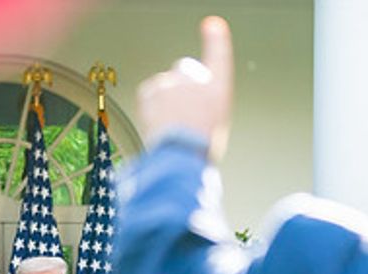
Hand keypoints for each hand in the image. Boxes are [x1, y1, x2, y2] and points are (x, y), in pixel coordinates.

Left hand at [137, 16, 233, 160]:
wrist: (180, 154)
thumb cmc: (201, 146)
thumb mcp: (216, 125)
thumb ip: (206, 104)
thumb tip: (193, 100)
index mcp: (218, 87)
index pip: (219, 55)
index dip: (216, 40)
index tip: (213, 26)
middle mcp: (195, 78)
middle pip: (184, 72)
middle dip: (181, 87)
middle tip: (182, 115)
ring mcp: (171, 82)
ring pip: (164, 87)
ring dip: (165, 102)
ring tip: (171, 126)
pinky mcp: (150, 90)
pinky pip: (149, 94)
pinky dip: (151, 106)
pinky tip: (158, 123)